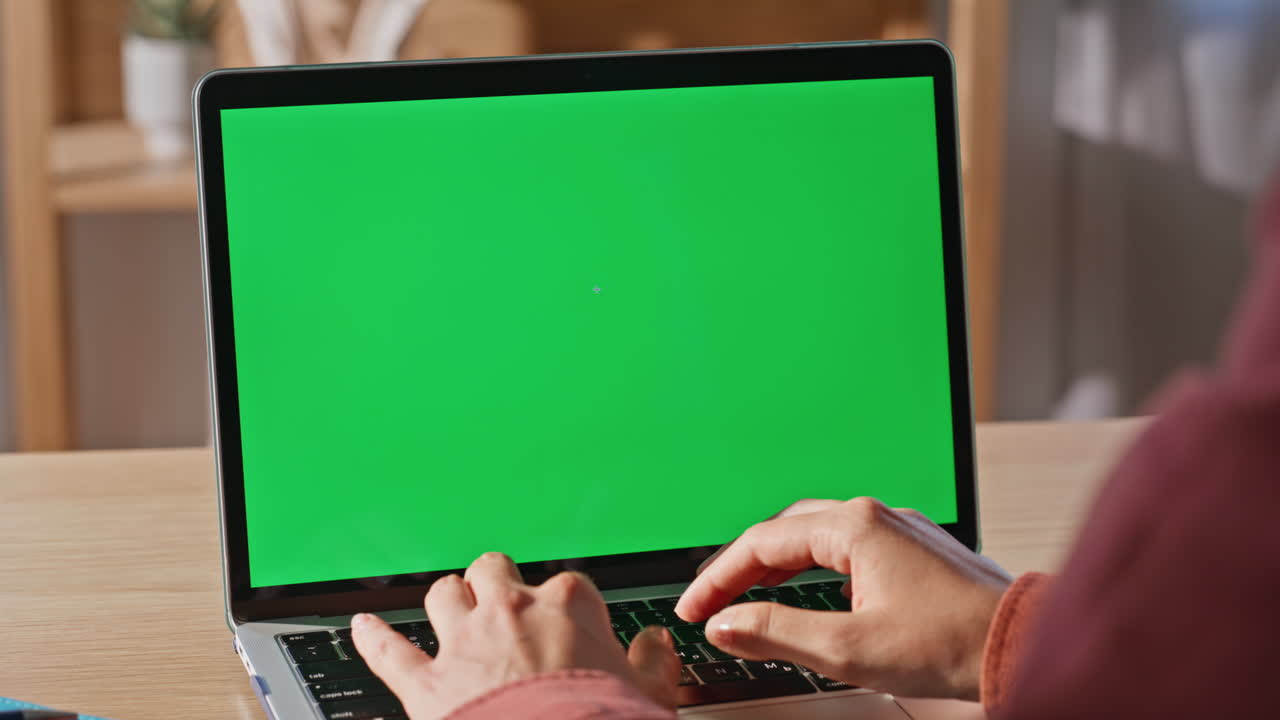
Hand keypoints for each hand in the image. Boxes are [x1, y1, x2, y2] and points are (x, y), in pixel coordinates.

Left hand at [352, 552, 680, 717]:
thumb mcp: (649, 692)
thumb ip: (651, 661)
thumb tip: (656, 645)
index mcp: (568, 606)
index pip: (568, 586)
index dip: (568, 606)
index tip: (571, 624)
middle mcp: (511, 611)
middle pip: (494, 569)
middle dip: (497, 582)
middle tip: (505, 602)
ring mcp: (465, 643)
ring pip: (443, 594)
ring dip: (447, 599)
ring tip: (451, 603)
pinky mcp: (428, 684)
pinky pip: (389, 650)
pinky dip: (372, 637)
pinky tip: (362, 626)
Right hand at [675, 498, 1010, 699]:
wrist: (1019, 644)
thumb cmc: (951, 642)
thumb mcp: (848, 648)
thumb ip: (777, 632)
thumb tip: (727, 624)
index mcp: (854, 528)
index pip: (760, 543)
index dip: (717, 578)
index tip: (694, 607)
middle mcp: (874, 517)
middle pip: (784, 531)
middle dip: (741, 567)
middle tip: (714, 602)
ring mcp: (896, 529)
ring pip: (815, 536)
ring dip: (775, 565)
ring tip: (748, 598)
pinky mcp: (913, 550)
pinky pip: (845, 546)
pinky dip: (811, 567)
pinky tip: (808, 591)